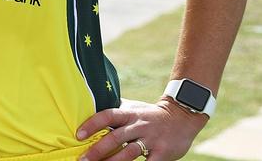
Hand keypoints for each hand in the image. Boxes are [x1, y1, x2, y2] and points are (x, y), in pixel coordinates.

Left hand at [76, 97, 208, 160]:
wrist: (183, 116)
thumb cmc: (150, 114)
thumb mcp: (134, 108)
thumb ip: (116, 109)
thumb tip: (91, 105)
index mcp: (130, 114)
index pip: (107, 115)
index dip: (92, 124)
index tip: (79, 135)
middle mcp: (139, 125)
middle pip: (115, 137)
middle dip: (97, 150)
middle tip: (82, 159)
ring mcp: (151, 139)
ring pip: (129, 152)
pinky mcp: (163, 152)